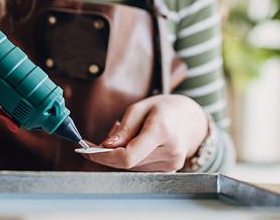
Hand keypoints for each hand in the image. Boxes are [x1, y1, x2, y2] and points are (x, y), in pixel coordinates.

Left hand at [81, 94, 208, 171]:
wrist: (192, 119)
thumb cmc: (165, 109)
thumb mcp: (141, 108)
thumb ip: (124, 128)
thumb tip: (107, 146)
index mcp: (162, 131)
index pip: (128, 156)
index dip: (104, 157)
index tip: (87, 151)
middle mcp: (170, 151)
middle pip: (128, 163)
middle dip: (108, 154)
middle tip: (98, 141)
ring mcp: (172, 164)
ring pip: (132, 167)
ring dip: (121, 156)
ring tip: (127, 136)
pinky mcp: (171, 171)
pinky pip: (141, 168)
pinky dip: (132, 159)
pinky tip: (136, 145)